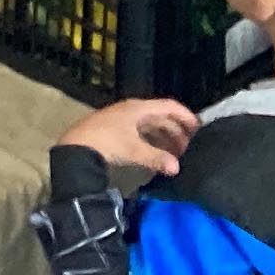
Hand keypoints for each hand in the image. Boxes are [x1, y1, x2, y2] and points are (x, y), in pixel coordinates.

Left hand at [59, 97, 199, 177]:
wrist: (75, 147)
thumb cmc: (107, 142)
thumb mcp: (134, 150)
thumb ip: (157, 158)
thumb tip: (177, 168)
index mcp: (139, 108)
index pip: (169, 106)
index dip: (186, 116)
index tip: (199, 130)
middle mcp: (133, 110)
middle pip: (161, 117)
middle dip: (176, 132)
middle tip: (190, 149)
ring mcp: (123, 120)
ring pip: (151, 127)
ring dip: (164, 139)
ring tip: (176, 155)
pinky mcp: (116, 131)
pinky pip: (141, 133)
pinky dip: (152, 143)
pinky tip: (157, 155)